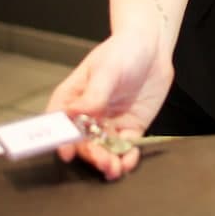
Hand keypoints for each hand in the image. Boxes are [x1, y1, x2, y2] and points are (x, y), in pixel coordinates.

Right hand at [45, 31, 173, 179]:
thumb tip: (75, 112)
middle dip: (91, 155)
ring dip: (107, 162)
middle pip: (83, 142)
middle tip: (102, 161)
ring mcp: (108, 123)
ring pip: (103, 149)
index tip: (68, 152)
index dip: (62, 139)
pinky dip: (126, 158)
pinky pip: (125, 148)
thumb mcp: (106, 70)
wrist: (152, 46)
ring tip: (115, 169)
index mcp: (73, 99)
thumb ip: (94, 94)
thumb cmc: (122, 51)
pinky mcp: (130, 128)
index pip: (61, 124)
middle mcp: (88, 116)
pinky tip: (129, 161)